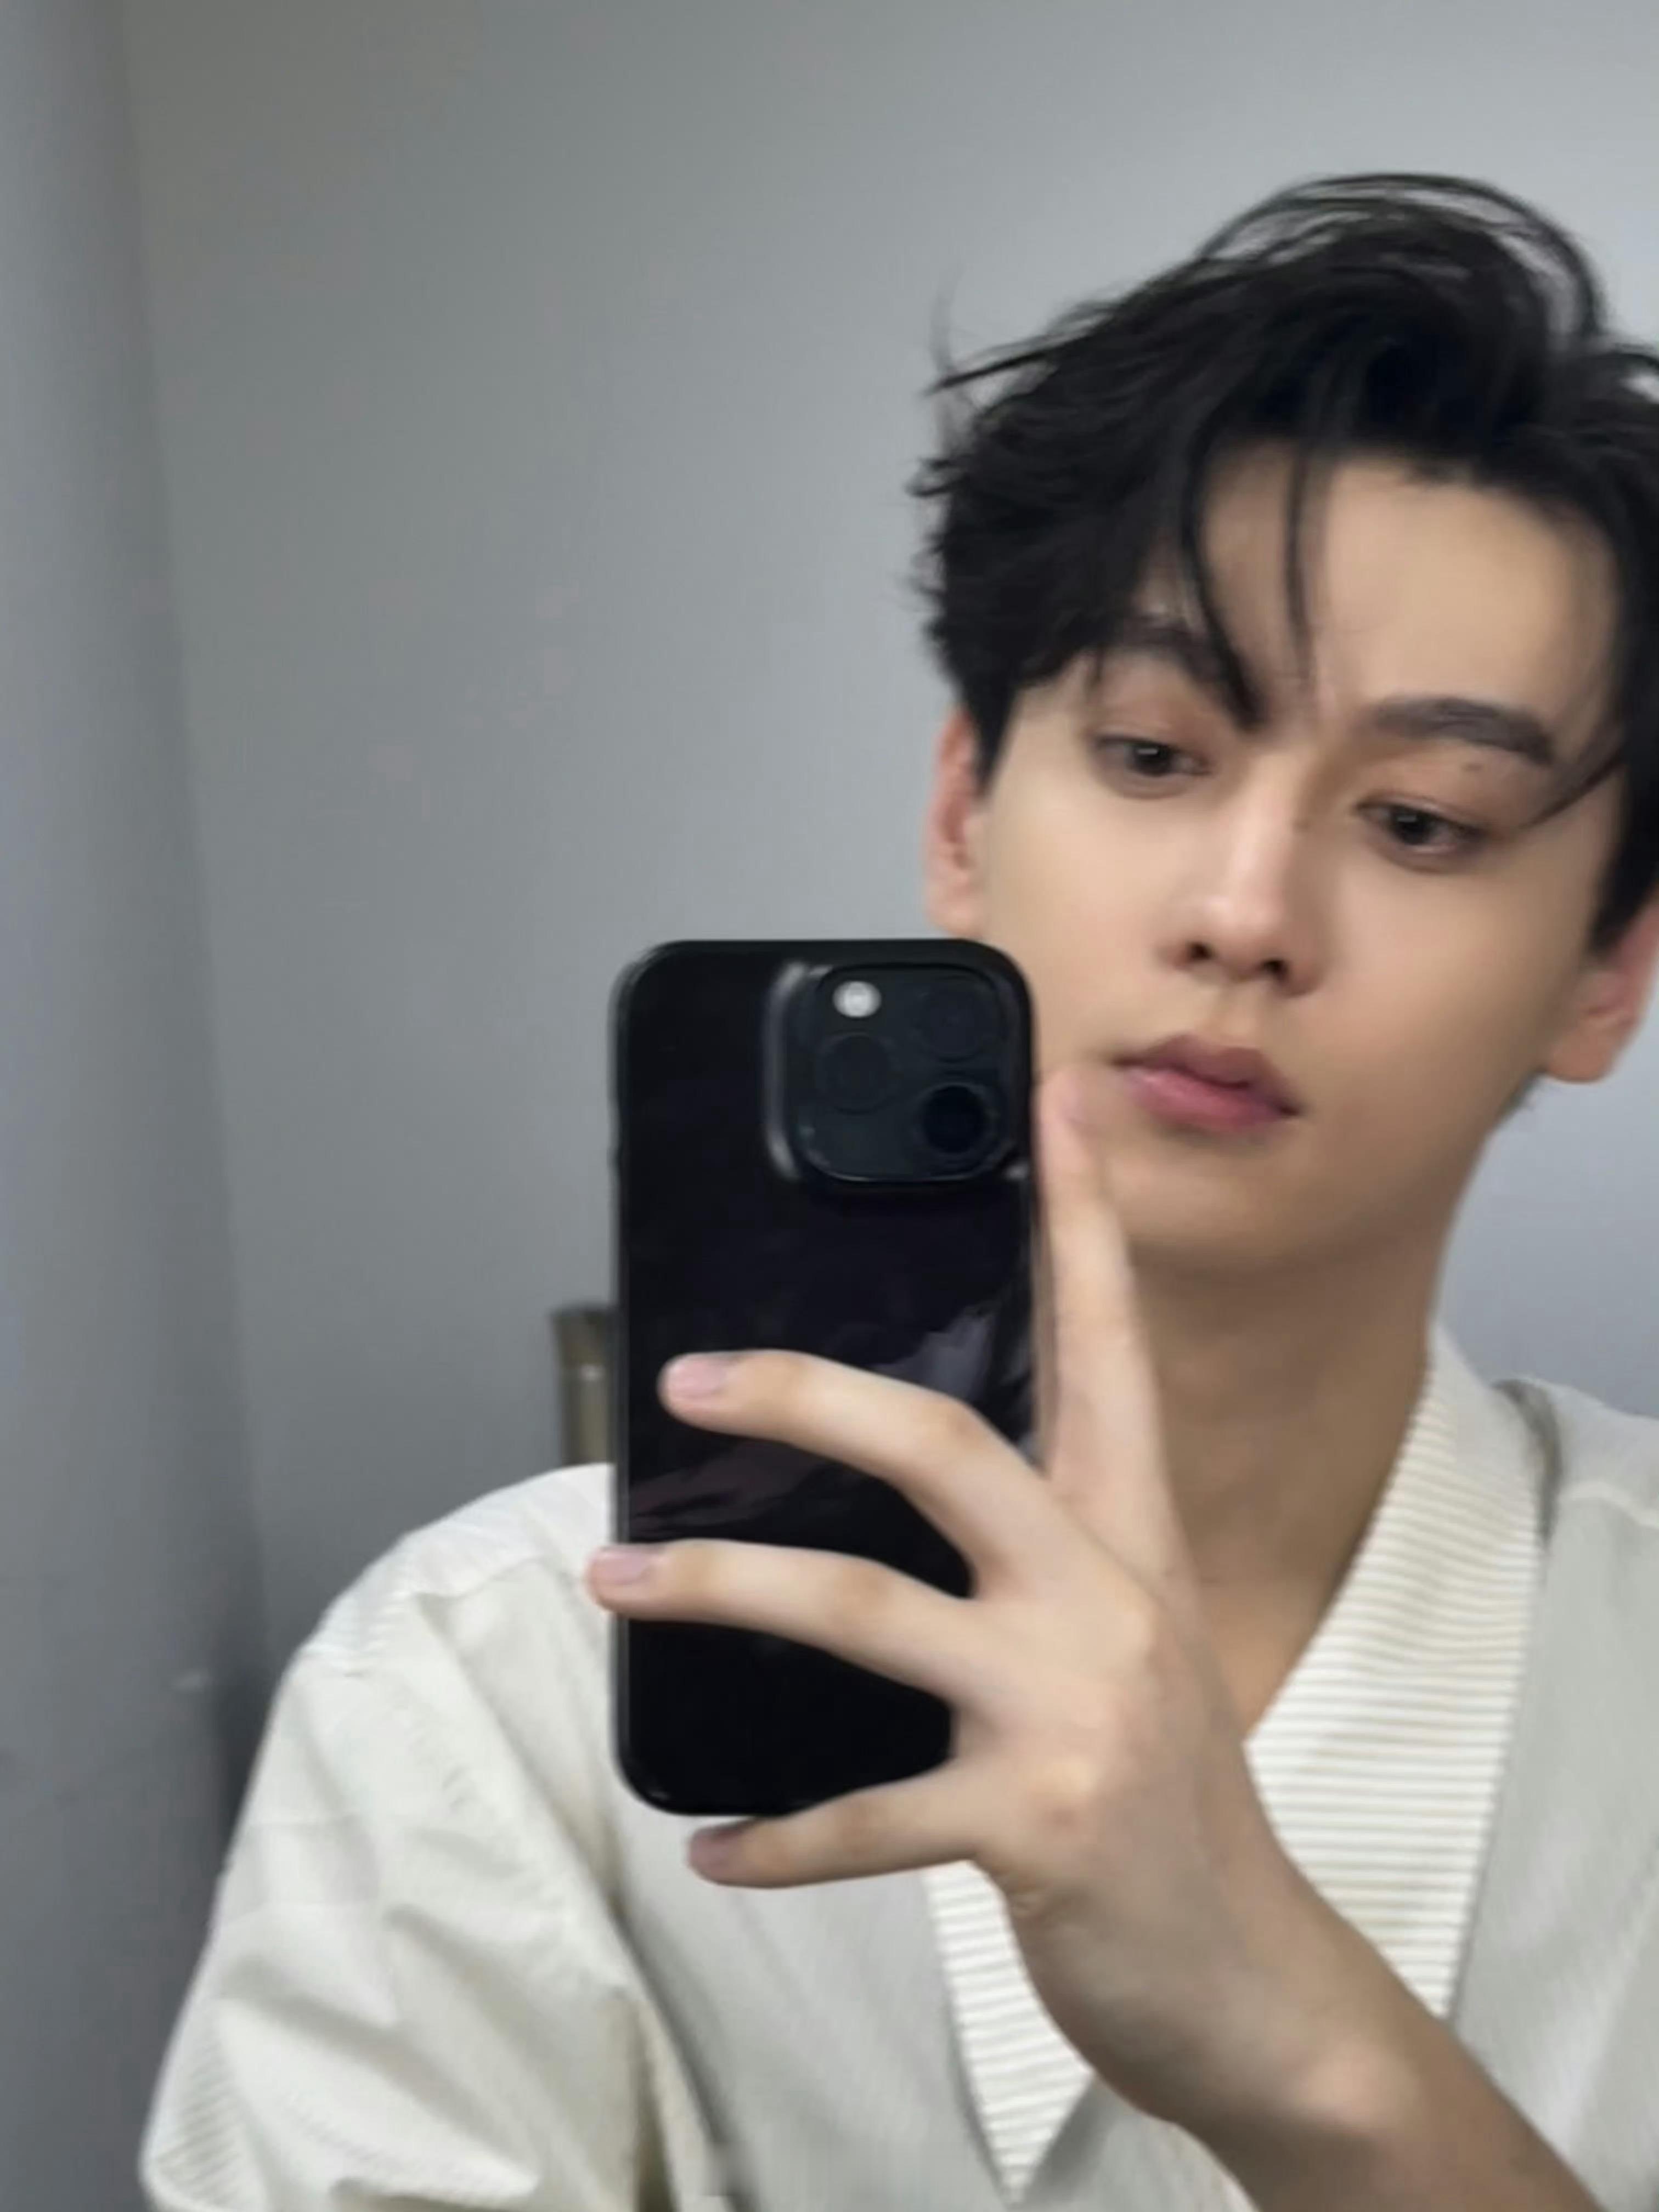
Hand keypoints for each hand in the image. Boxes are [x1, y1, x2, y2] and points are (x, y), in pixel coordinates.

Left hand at [586, 1067, 1379, 2140]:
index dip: (1082, 1224)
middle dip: (812, 1395)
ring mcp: (1070, 1710)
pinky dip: (780, 1837)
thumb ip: (1038, 1559)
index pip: (1106, 1350)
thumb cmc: (1165, 1796)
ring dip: (726, 1586)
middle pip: (947, 1447)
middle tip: (690, 1375)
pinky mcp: (1033, 1825)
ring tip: (616, 1578)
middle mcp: (1104, 1599)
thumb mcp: (1127, 1645)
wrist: (1249, 1978)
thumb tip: (893, 1488)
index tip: (1053, 1104)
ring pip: (869, 1612)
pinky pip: (869, 1816)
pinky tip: (710, 1845)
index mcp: (1131, 1539)